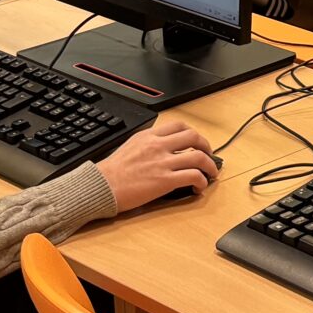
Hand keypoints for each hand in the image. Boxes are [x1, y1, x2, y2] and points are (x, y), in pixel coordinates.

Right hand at [97, 117, 220, 211]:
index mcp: (149, 136)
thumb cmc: (111, 172)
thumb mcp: (130, 147)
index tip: (196, 141)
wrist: (101, 186)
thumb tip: (163, 148)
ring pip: (198, 157)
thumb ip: (147, 144)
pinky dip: (201, 181)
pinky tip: (199, 187)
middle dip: (206, 146)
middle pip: (193, 137)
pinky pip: (193, 176)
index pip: (178, 125)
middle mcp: (158, 146)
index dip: (192, 133)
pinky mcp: (165, 180)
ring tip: (211, 173)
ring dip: (210, 165)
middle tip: (209, 155)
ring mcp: (163, 162)